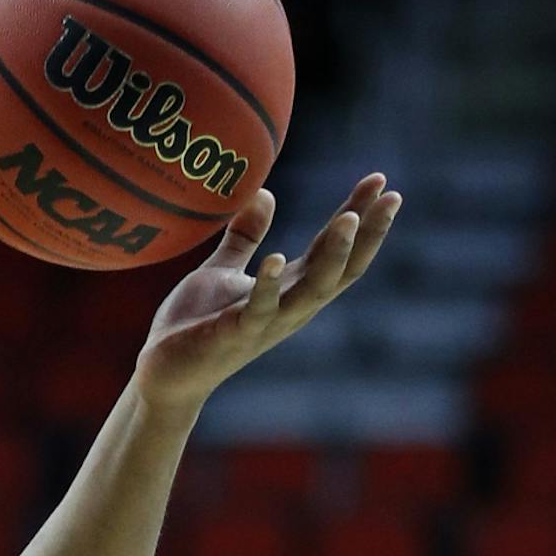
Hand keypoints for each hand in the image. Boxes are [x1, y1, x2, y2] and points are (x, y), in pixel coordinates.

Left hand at [133, 174, 401, 411]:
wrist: (164, 374)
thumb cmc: (195, 325)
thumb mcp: (223, 271)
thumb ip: (246, 236)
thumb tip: (265, 192)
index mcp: (289, 290)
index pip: (334, 250)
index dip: (359, 217)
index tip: (379, 182)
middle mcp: (288, 309)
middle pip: (340, 271)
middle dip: (367, 235)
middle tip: (390, 197)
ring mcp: (265, 324)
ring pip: (311, 291)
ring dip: (332, 256)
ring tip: (347, 219)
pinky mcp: (233, 336)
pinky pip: (257, 311)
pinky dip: (266, 285)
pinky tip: (275, 258)